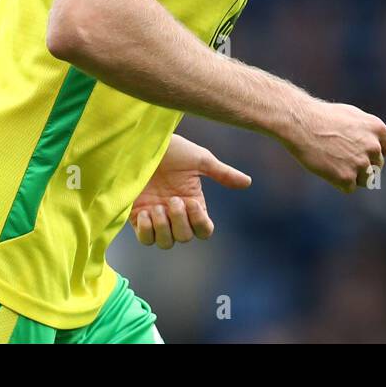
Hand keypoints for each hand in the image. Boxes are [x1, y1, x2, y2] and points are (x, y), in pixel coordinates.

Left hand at [129, 134, 251, 248]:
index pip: (203, 230)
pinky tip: (145, 212)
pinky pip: (145, 239)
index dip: (199, 223)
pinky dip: (146, 230)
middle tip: (172, 200)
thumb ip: (223, 174)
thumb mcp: (200, 159)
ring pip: (165, 243)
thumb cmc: (172, 149)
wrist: (143, 144)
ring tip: (156, 207)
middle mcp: (176, 213)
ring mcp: (157, 216)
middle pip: (184, 238)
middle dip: (179, 222)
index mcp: (193, 202)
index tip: (191, 202)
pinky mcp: (137, 216)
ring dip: (163, 228)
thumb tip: (248, 182)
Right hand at [281, 97, 385, 192]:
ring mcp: (361, 163)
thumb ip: (368, 131)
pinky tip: (327, 169)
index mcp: (377, 128)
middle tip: (341, 156)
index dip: (377, 152)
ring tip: (335, 163)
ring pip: (366, 180)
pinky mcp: (346, 177)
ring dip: (353, 176)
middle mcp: (373, 147)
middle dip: (363, 164)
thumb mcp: (352, 115)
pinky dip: (339, 182)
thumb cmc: (323, 117)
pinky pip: (349, 188)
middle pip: (377, 166)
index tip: (365, 152)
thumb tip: (377, 147)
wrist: (301, 124)